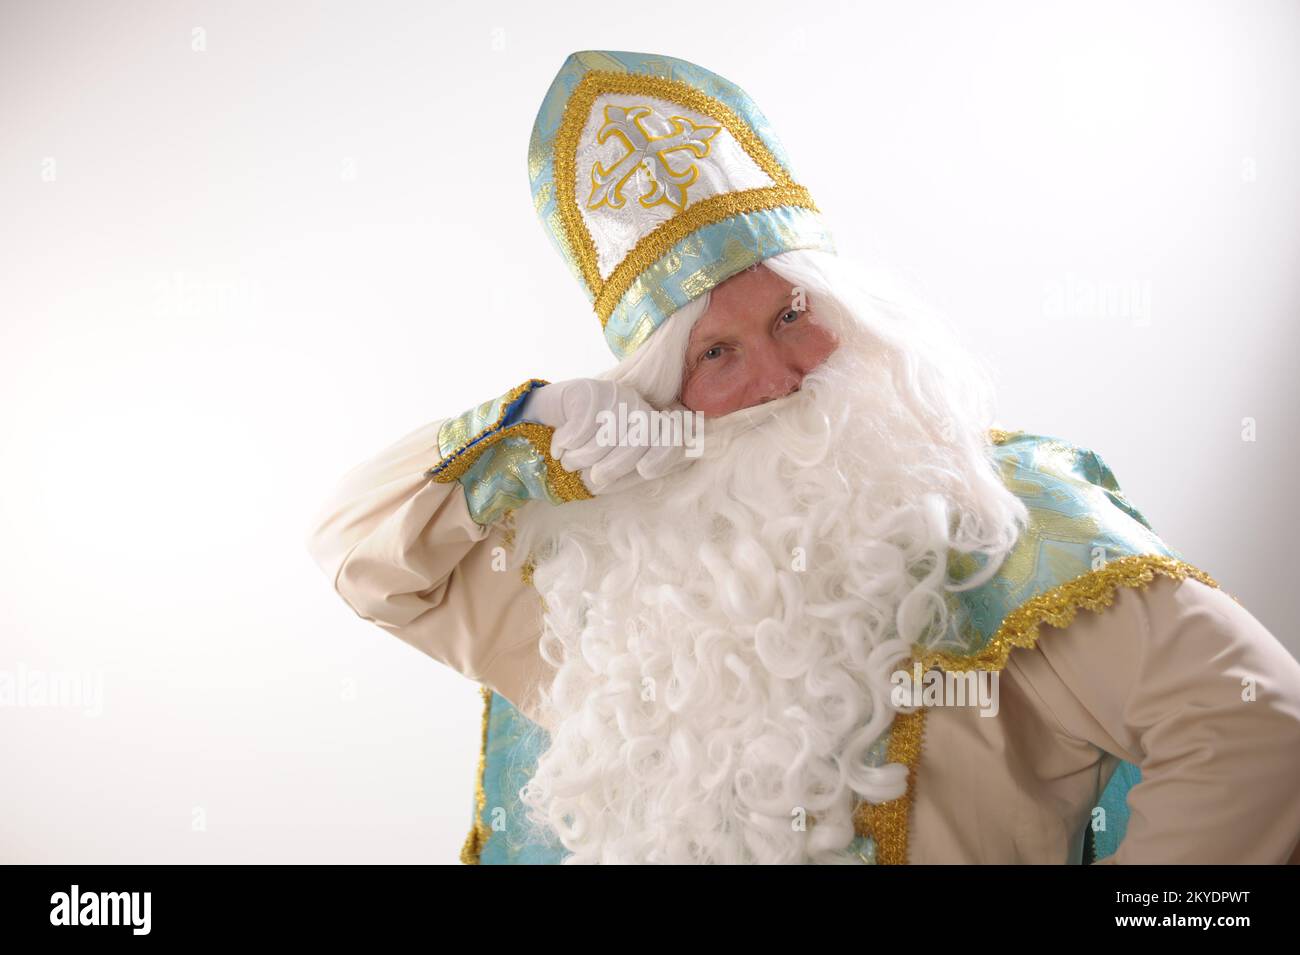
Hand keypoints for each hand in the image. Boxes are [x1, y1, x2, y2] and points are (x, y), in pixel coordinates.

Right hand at [519, 379, 694, 493]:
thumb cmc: (581, 458)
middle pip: (642, 437)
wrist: (536, 433)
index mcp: (647, 427)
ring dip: (583, 457)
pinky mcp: (587, 389)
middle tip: (592, 476)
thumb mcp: (613, 473)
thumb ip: (641, 470)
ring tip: (569, 460)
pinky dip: (568, 442)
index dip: (664, 455)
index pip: (672, 436)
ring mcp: (613, 394)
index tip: (644, 471)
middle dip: (615, 466)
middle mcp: (635, 406)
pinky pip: (585, 422)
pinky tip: (559, 446)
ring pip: (611, 432)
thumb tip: (683, 463)